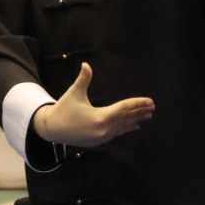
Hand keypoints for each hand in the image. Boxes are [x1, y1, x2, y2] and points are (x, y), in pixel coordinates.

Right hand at [35, 62, 153, 147]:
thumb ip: (83, 79)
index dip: (137, 104)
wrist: (51, 130)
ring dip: (135, 120)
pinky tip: (135, 127)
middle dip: (140, 112)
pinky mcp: (98, 141)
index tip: (149, 101)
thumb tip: (86, 64)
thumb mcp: (74, 93)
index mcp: (100, 118)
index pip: (124, 109)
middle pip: (126, 118)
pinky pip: (117, 133)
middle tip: (153, 106)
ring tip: (148, 115)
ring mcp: (102, 137)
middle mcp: (104, 129)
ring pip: (123, 127)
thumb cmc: (63, 109)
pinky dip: (126, 128)